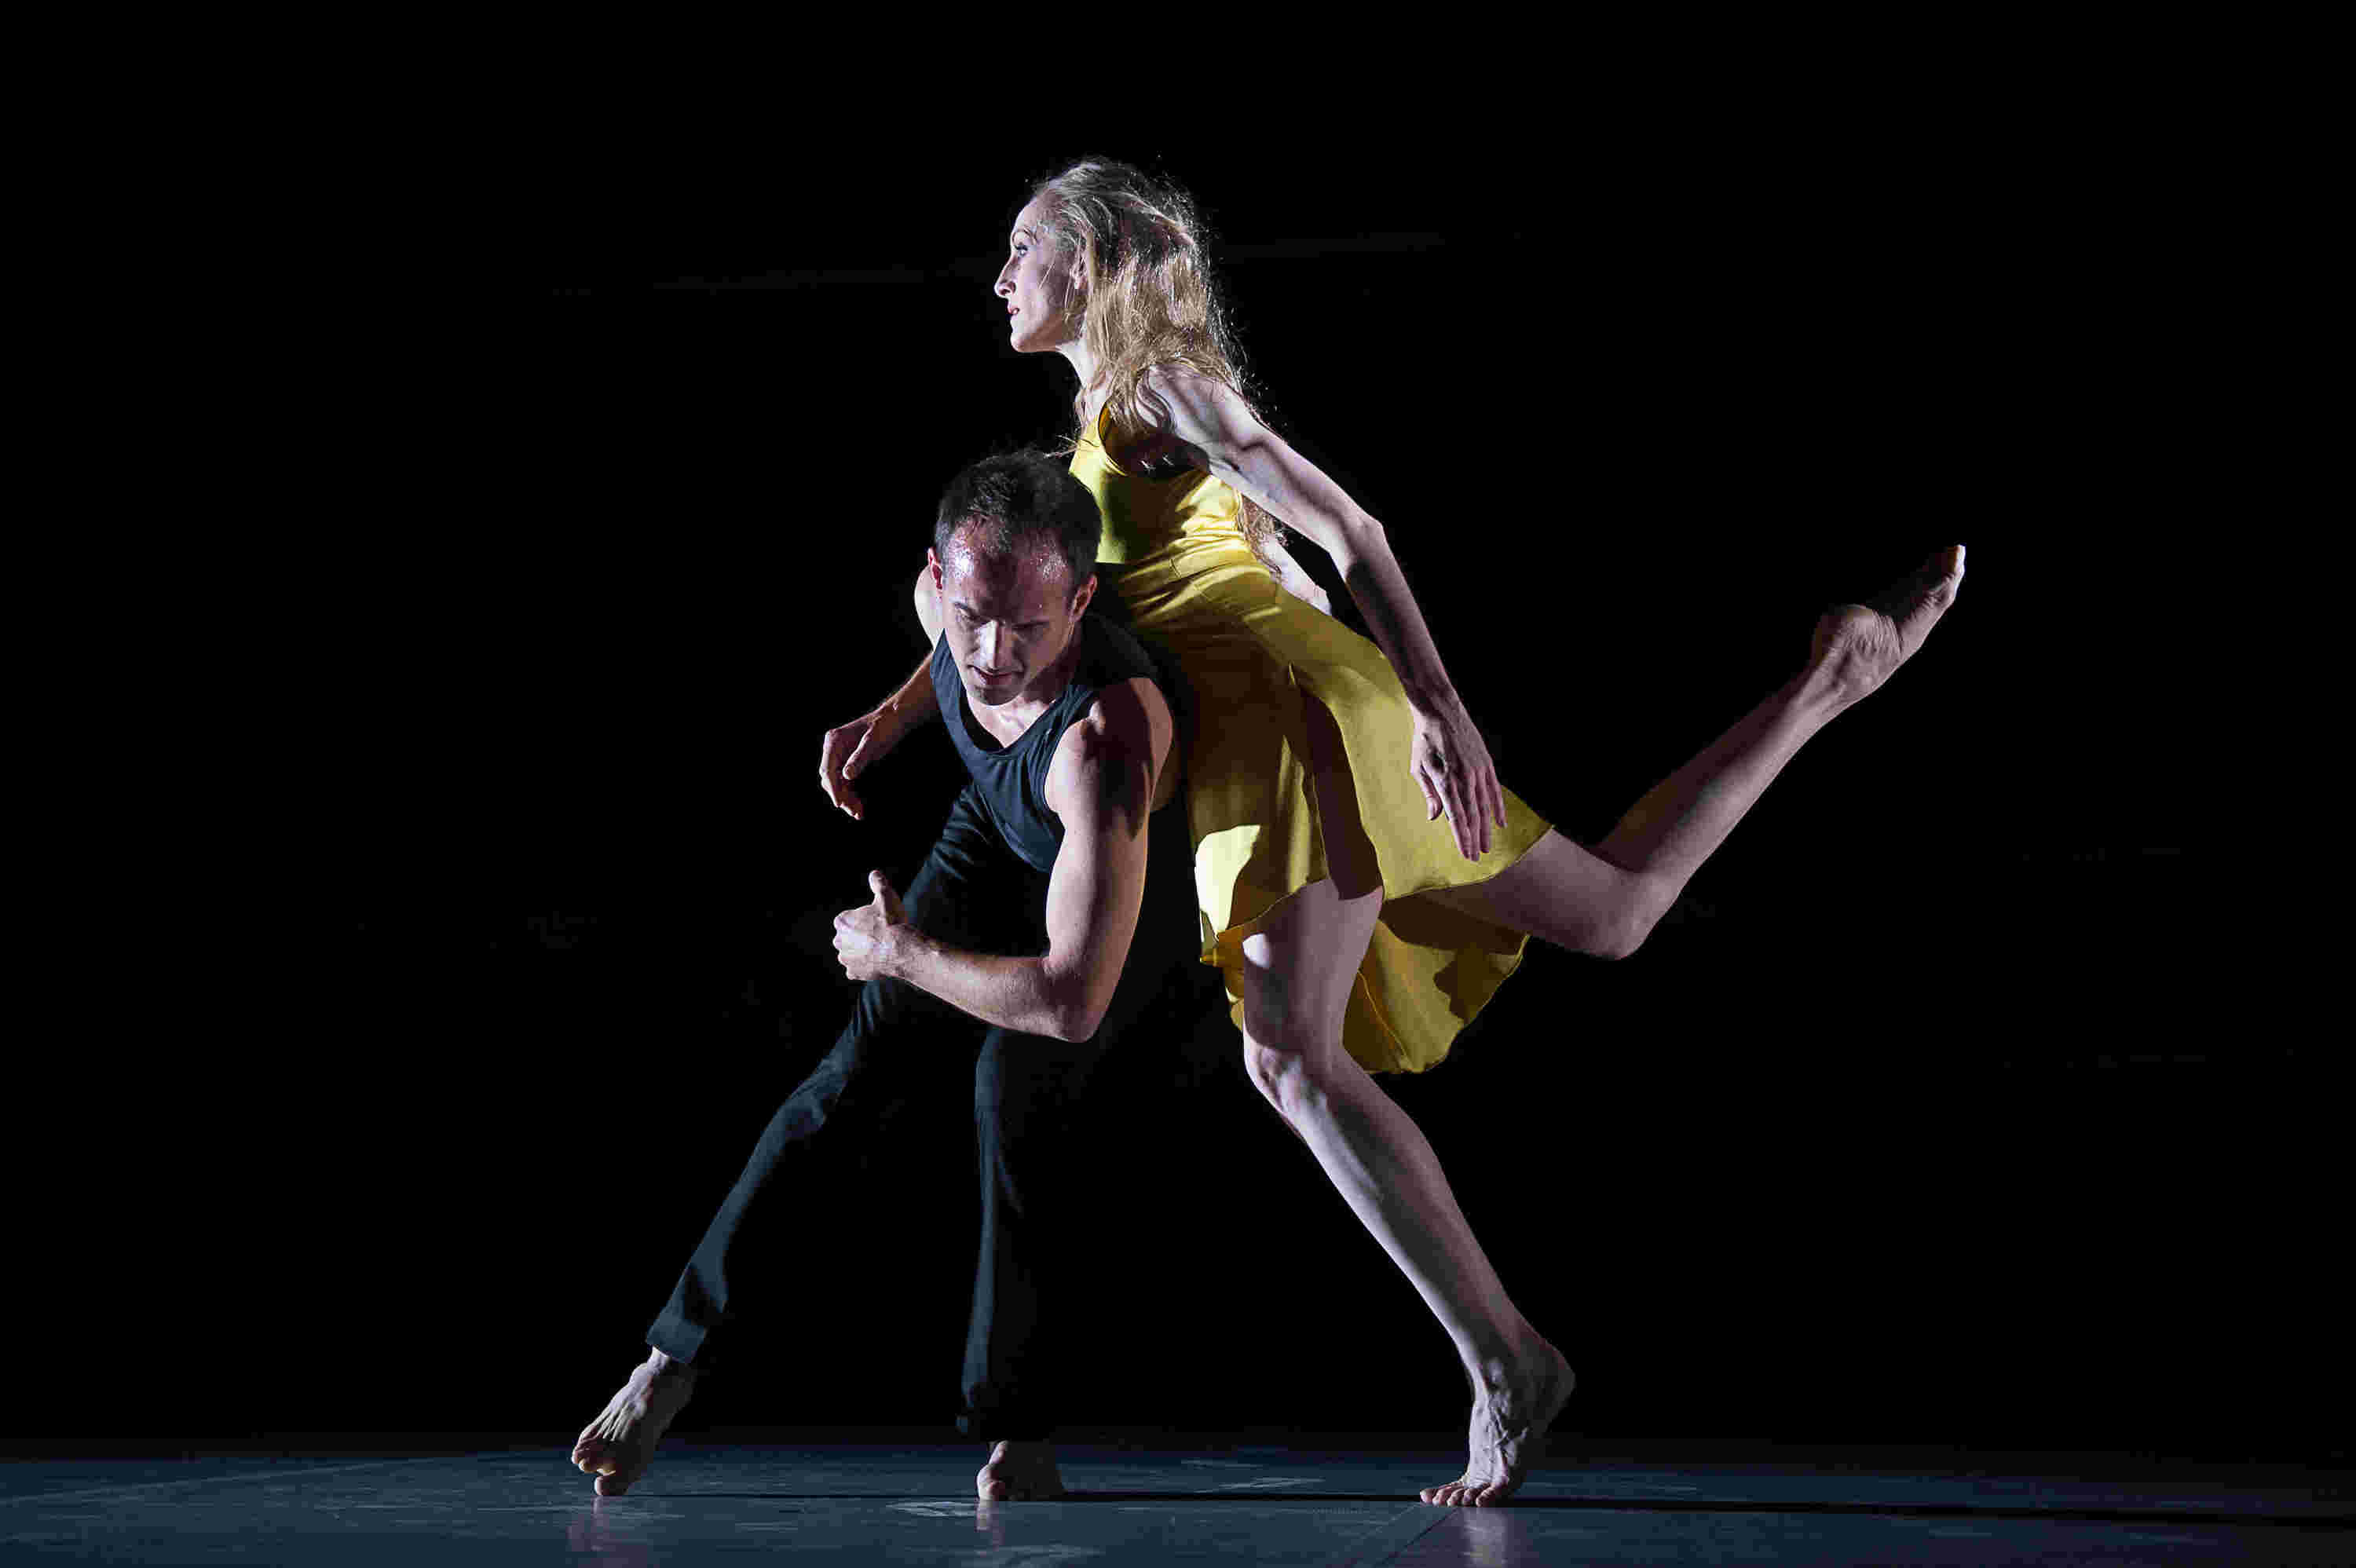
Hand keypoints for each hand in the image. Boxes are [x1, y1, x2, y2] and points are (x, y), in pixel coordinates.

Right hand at [819, 709, 898, 819]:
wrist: (895, 719)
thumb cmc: (885, 726)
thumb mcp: (873, 742)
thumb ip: (860, 758)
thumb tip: (846, 776)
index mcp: (834, 741)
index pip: (828, 770)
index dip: (833, 788)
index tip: (839, 804)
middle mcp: (833, 749)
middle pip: (830, 779)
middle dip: (840, 796)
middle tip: (853, 811)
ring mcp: (840, 756)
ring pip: (837, 784)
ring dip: (846, 799)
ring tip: (858, 813)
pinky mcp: (848, 763)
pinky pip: (845, 782)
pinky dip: (851, 795)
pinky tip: (858, 807)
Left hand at [832, 871, 907, 980]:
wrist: (900, 949)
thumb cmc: (891, 922)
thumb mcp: (886, 897)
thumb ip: (878, 884)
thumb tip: (874, 874)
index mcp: (842, 922)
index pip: (849, 920)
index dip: (863, 920)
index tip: (876, 922)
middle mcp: (838, 941)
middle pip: (849, 937)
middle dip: (860, 937)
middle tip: (879, 935)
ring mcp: (845, 958)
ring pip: (851, 954)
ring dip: (861, 952)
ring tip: (880, 950)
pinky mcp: (853, 973)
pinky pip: (856, 970)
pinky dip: (864, 967)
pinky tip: (876, 962)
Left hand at [1409, 694, 1508, 860]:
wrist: (1441, 711)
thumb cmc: (1425, 741)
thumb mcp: (1419, 768)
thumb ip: (1429, 794)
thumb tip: (1434, 817)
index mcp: (1445, 780)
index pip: (1456, 817)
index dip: (1462, 838)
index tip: (1466, 855)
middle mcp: (1465, 777)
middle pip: (1473, 815)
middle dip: (1475, 838)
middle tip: (1477, 857)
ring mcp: (1478, 770)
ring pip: (1485, 806)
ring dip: (1486, 828)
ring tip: (1487, 846)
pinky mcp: (1486, 763)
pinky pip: (1494, 790)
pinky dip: (1498, 807)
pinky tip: (1500, 822)